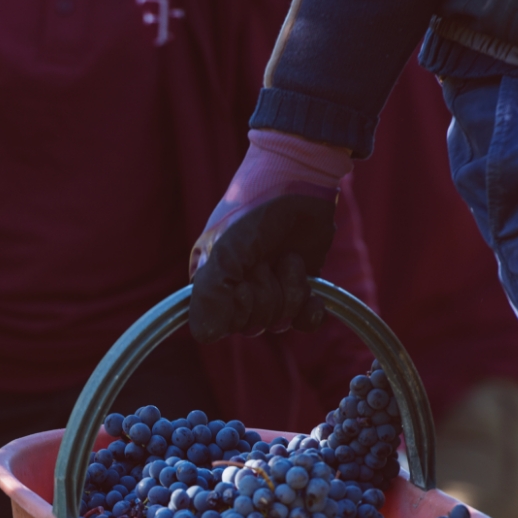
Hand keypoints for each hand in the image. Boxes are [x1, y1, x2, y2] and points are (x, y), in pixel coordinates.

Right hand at [188, 129, 350, 343]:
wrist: (299, 180)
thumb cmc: (253, 210)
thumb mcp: (226, 250)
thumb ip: (212, 293)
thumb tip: (205, 337)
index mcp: (209, 282)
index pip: (217, 325)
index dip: (236, 306)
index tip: (243, 277)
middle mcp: (236, 291)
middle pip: (251, 326)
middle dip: (266, 292)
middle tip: (267, 259)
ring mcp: (269, 291)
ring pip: (278, 324)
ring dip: (289, 290)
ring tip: (289, 258)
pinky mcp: (298, 289)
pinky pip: (302, 324)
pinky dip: (310, 311)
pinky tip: (312, 292)